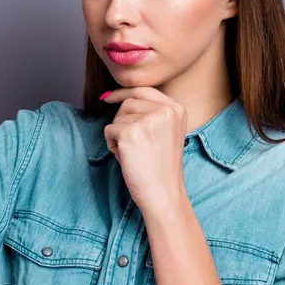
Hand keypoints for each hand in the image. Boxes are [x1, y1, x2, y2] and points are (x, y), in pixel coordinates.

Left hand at [101, 87, 188, 213]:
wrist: (163, 194)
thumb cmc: (160, 168)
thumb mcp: (166, 132)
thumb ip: (151, 113)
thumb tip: (114, 96)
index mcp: (176, 109)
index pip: (144, 90)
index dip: (123, 93)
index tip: (108, 97)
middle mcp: (164, 111)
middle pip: (128, 103)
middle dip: (122, 122)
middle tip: (132, 145)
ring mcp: (147, 120)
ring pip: (117, 117)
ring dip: (118, 135)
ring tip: (133, 153)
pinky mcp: (130, 132)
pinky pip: (109, 130)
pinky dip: (112, 145)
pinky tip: (127, 158)